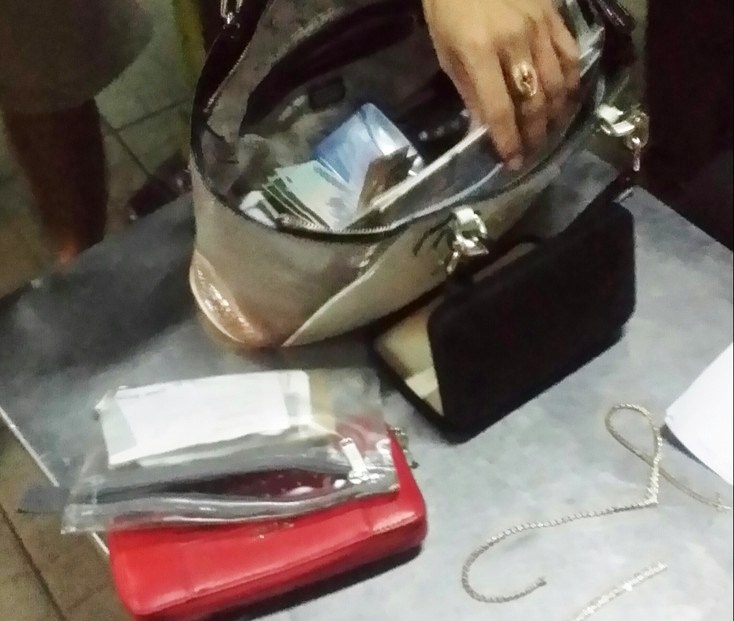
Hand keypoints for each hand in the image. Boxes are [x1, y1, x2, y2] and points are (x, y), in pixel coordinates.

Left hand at [422, 0, 579, 168]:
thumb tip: (485, 128)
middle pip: (533, 101)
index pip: (500, 109)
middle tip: (532, 153)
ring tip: (549, 132)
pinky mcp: (554, 15)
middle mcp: (514, 42)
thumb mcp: (445, 52)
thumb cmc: (447, 6)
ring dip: (555, 115)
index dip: (508, 140)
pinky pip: (571, 54)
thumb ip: (469, 91)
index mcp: (479, 52)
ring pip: (557, 82)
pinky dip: (571, 81)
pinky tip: (566, 99)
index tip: (512, 162)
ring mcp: (538, 26)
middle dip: (534, 134)